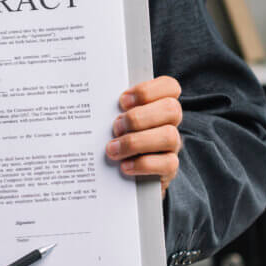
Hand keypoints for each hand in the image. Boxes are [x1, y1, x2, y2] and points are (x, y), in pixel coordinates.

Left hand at [106, 75, 182, 195]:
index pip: (169, 87)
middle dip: (139, 117)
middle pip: (171, 109)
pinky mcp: (170, 169)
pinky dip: (143, 164)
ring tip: (113, 149)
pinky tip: (124, 166)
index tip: (122, 101)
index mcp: (158, 104)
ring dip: (136, 141)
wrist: (124, 178)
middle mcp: (170, 123)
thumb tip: (92, 104)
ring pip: (170, 136)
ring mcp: (172, 146)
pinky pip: (168, 164)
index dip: (148, 90)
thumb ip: (112, 110)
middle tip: (115, 127)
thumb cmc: (117, 139)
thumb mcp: (116, 121)